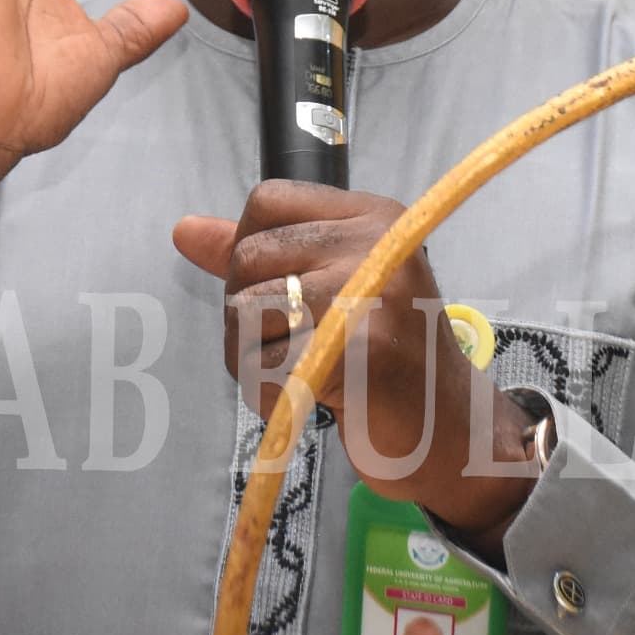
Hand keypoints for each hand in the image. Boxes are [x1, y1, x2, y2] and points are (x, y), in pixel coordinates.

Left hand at [173, 183, 537, 546]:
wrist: (450, 433)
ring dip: (254, 359)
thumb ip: (263, 255)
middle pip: (247, 259)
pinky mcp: (355, 351)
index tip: (283, 293)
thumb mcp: (335, 287)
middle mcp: (374, 243)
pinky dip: (268, 396)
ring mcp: (367, 294)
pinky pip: (260, 367)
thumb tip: (183, 229)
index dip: (251, 252)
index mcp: (373, 217)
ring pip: (243, 312)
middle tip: (296, 346)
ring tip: (303, 372)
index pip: (266, 202)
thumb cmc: (389, 361)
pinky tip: (309, 398)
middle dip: (249, 315)